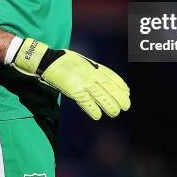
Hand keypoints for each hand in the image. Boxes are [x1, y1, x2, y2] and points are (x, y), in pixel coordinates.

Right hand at [12, 38, 129, 119]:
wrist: (49, 60)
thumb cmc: (65, 62)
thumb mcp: (83, 62)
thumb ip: (92, 71)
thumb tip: (101, 80)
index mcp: (93, 66)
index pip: (111, 75)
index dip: (120, 84)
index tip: (127, 92)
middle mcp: (90, 73)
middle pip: (108, 86)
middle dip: (118, 96)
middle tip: (126, 106)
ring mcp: (82, 81)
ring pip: (100, 94)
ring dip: (109, 104)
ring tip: (116, 113)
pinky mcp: (73, 89)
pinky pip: (85, 101)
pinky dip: (92, 109)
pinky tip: (98, 115)